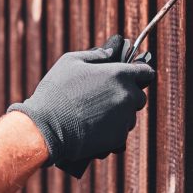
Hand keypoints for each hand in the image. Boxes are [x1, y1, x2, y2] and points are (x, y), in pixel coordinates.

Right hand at [7, 34, 154, 164]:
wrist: (46, 129)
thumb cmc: (57, 91)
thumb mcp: (71, 61)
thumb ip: (97, 55)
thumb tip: (112, 52)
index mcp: (119, 74)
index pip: (146, 72)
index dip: (140, 72)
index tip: (133, 75)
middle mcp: (127, 96)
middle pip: (139, 96)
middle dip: (127, 95)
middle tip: (105, 96)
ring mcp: (124, 119)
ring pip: (130, 116)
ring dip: (119, 114)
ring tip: (94, 114)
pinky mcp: (117, 139)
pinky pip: (121, 133)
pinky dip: (111, 132)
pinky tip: (93, 128)